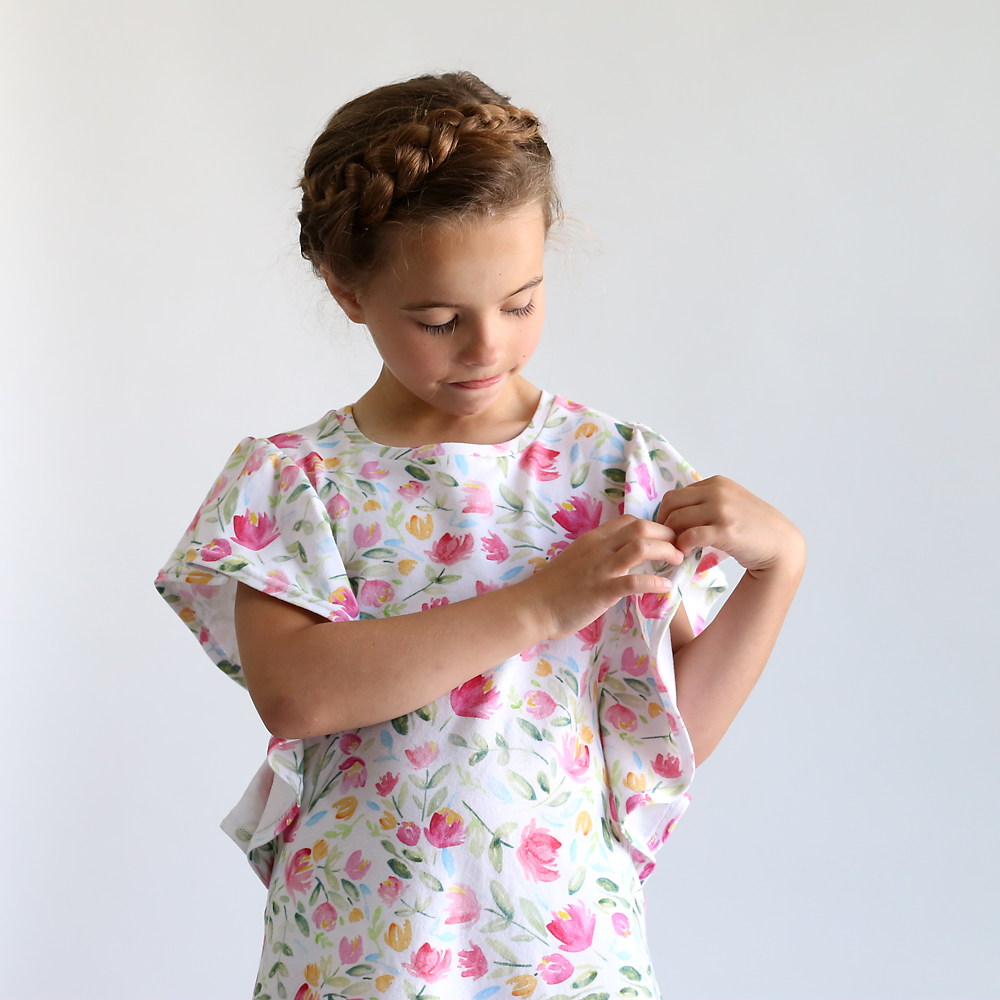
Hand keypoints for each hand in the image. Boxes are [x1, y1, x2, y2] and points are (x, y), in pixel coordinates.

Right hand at [520, 514, 683, 640]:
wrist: (532, 607)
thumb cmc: (552, 589)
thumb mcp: (575, 560)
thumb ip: (596, 555)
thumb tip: (618, 557)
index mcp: (592, 540)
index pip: (628, 520)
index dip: (653, 524)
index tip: (666, 537)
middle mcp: (599, 548)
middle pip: (641, 527)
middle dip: (667, 533)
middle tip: (680, 546)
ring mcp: (601, 569)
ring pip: (641, 546)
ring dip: (666, 551)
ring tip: (678, 560)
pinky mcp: (602, 591)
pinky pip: (635, 581)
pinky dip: (655, 582)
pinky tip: (666, 587)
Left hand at [654, 476, 804, 575]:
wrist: (781, 544)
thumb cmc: (754, 528)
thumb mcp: (730, 504)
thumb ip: (707, 503)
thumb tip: (677, 514)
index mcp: (717, 483)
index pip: (676, 494)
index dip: (666, 514)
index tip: (667, 530)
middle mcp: (718, 491)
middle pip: (671, 503)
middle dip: (663, 523)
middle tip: (666, 541)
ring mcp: (722, 510)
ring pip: (677, 519)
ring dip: (671, 537)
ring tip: (676, 550)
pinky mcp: (725, 530)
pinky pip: (690, 536)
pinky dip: (682, 546)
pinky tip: (685, 554)